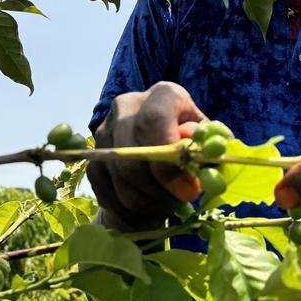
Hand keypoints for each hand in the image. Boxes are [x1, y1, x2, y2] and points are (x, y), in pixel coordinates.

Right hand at [88, 82, 206, 231]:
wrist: (161, 162)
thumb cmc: (191, 152)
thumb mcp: (208, 148)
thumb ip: (207, 149)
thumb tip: (194, 152)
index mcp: (163, 95)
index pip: (155, 119)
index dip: (168, 158)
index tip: (187, 190)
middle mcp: (127, 105)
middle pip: (131, 151)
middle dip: (157, 186)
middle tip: (178, 202)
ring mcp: (104, 130)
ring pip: (119, 175)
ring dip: (145, 200)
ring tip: (166, 204)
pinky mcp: (93, 156)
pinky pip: (105, 188)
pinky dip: (127, 206)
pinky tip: (146, 205)